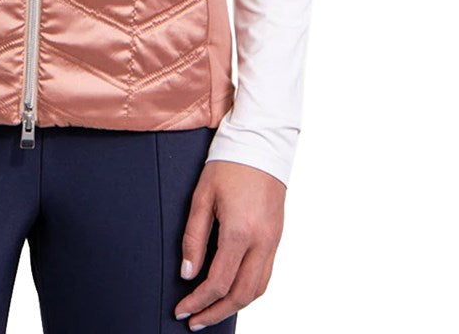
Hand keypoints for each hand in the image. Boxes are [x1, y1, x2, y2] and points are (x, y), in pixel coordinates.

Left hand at [173, 160, 285, 328]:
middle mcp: (262, 242)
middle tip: (194, 321)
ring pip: (257, 289)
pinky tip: (231, 290)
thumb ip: (193, 237)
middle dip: (215, 312)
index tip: (181, 310)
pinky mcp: (277, 237)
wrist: (261, 143)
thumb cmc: (227, 165)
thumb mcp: (202, 196)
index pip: (217, 282)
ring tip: (211, 311)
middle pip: (240, 294)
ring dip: (234, 306)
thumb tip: (187, 273)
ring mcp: (274, 241)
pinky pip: (266, 275)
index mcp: (240, 231)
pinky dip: (248, 290)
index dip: (198, 301)